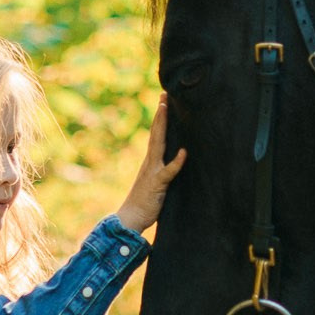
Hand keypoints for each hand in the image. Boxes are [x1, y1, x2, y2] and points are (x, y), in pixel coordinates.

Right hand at [116, 96, 186, 234]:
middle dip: (160, 114)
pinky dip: (177, 162)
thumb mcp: (155, 184)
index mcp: (150, 162)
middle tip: (164, 96)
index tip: (164, 102)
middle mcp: (150, 162)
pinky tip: (184, 152)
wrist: (130, 218)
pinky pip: (168, 171)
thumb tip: (173, 165)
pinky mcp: (157, 184)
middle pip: (155, 133)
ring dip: (162, 126)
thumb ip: (163, 173)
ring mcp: (152, 171)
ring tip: (166, 109)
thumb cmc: (144, 203)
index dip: (160, 119)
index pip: (156, 136)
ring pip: (158, 144)